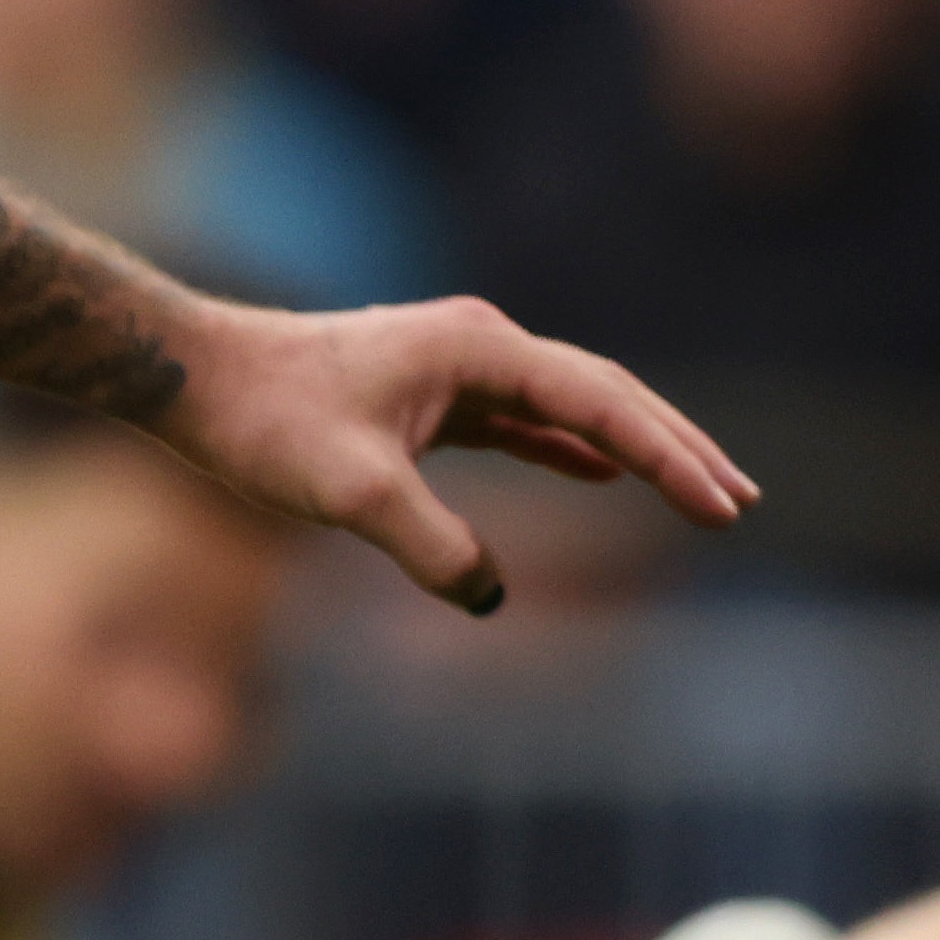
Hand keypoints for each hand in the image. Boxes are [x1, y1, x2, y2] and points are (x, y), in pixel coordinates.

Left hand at [159, 298, 752, 614]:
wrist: (196, 379)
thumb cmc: (265, 422)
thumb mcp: (349, 494)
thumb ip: (429, 545)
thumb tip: (491, 595)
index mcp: (477, 348)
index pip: (598, 403)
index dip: (666, 457)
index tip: (720, 507)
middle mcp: (479, 344)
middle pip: (605, 394)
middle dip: (677, 449)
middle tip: (744, 502)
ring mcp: (458, 366)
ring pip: (570, 406)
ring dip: (633, 450)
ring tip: (700, 492)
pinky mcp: (431, 395)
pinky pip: (523, 421)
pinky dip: (569, 449)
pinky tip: (601, 478)